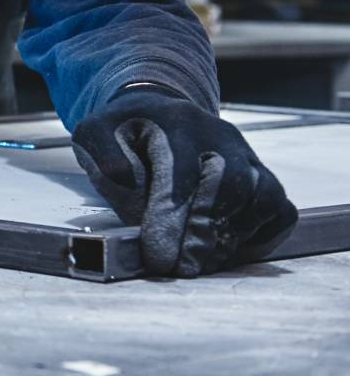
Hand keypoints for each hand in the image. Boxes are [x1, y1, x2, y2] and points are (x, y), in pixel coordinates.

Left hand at [72, 88, 297, 276]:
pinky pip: (280, 208)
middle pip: (230, 184)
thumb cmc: (125, 130)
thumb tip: (128, 183)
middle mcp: (219, 136)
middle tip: (184, 268)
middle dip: (206, 233)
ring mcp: (246, 155)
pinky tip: (232, 249)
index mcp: (175, 123)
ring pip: (261, 196)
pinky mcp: (262, 175)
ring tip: (202, 263)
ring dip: (233, 237)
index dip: (172, 217)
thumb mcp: (97, 132)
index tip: (160, 256)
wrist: (158, 108)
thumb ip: (106, 157)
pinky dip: (263, 234)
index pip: (181, 172)